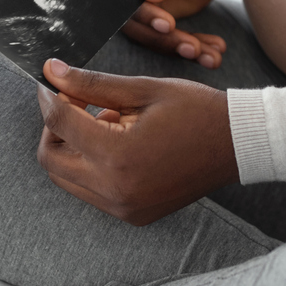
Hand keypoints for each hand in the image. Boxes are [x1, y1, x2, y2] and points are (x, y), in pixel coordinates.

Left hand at [36, 59, 238, 225]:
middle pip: (51, 160)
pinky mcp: (132, 214)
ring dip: (72, 148)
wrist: (237, 145)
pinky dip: (91, 166)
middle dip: (54, 127)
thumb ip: (91, 83)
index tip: (51, 81)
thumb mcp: (142, 89)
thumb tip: (50, 71)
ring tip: (106, 121)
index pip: (58, 123)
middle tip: (75, 101)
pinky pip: (91, 192)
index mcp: (117, 155)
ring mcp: (123, 207)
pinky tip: (117, 141)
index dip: (49, 96)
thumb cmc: (195, 110)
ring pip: (66, 179)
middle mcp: (115, 189)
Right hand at [99, 0, 235, 68]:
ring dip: (174, 45)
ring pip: (141, 28)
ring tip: (209, 55)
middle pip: (124, 10)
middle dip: (159, 33)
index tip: (165, 24)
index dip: (133, 5)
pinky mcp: (147, 12)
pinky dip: (185, 45)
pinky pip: (158, 34)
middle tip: (191, 47)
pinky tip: (210, 55)